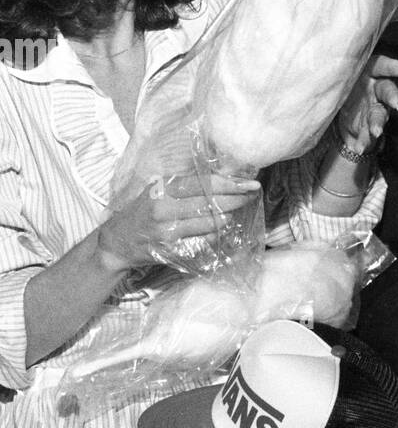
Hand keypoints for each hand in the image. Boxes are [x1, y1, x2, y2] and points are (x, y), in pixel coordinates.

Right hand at [97, 172, 260, 274]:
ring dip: (227, 218)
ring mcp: (169, 231)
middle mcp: (166, 209)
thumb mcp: (157, 190)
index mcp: (163, 190)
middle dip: (237, 199)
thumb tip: (221, 177)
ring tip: (236, 212)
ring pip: (211, 224)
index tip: (249, 183)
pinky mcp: (171, 250)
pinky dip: (215, 236)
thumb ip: (183, 184)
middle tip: (252, 195)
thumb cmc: (142, 211)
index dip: (230, 183)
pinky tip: (220, 231)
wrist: (117, 242)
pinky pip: (203, 243)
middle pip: (211, 203)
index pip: (203, 184)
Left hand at [336, 53, 397, 152]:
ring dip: (378, 124)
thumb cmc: (342, 85)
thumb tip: (321, 55)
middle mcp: (375, 91)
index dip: (393, 67)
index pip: (382, 66)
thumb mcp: (340, 73)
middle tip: (397, 104)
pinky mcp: (367, 127)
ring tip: (376, 132)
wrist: (337, 111)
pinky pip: (367, 135)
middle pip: (387, 91)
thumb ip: (339, 68)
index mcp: (369, 73)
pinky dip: (363, 142)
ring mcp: (373, 110)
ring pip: (379, 115)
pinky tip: (359, 147)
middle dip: (393, 97)